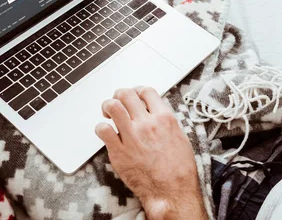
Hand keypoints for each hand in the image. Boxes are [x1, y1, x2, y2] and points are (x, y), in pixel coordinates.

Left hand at [95, 87, 207, 219]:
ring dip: (107, 106)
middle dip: (119, 96)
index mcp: (165, 118)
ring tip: (108, 114)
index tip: (134, 96)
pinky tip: (105, 133)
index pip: (146, 91)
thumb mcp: (180, 137)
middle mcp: (148, 123)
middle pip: (126, 94)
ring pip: (112, 106)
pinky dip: (101, 128)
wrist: (172, 191)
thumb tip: (155, 113)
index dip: (137, 91)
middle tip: (117, 104)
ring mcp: (132, 136)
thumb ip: (165, 122)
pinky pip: (102, 129)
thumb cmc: (178, 169)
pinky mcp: (119, 151)